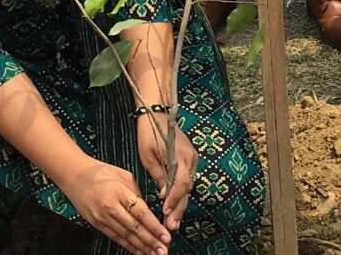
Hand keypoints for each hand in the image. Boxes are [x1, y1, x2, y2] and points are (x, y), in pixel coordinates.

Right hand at [64, 161, 171, 254]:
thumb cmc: (100, 172)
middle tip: (164, 250)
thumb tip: (146, 208)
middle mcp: (111, 208)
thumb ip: (136, 192)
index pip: (141, 213)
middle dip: (151, 241)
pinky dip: (127, 246)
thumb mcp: (123, 175)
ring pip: (125, 236)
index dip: (154, 227)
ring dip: (141, 247)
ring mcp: (102, 218)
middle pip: (135, 228)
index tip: (166, 236)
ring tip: (154, 254)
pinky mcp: (97, 224)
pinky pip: (115, 237)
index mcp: (119, 192)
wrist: (74, 176)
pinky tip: (138, 251)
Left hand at [136, 114, 197, 230]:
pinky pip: (188, 178)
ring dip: (181, 202)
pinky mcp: (190, 158)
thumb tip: (165, 195)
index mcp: (179, 156)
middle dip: (180, 208)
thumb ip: (159, 176)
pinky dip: (182, 191)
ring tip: (174, 220)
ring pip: (189, 185)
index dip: (175, 200)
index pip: (181, 183)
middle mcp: (190, 158)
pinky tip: (176, 204)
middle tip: (172, 226)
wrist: (156, 114)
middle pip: (188, 187)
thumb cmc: (148, 134)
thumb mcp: (148, 156)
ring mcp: (192, 157)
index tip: (165, 213)